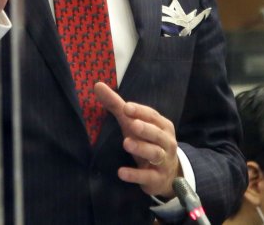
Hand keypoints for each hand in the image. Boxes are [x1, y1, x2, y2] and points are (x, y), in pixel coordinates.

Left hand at [95, 82, 178, 198]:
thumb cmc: (147, 141)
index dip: (140, 111)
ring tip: (126, 143)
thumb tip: (97, 85)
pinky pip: (147, 176)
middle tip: (132, 124)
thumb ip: (117, 106)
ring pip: (154, 153)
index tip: (126, 107)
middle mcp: (166, 142)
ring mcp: (163, 161)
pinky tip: (121, 172)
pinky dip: (135, 174)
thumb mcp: (133, 124)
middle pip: (157, 134)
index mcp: (162, 126)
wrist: (167, 174)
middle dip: (145, 129)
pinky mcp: (156, 178)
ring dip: (141, 148)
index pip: (152, 116)